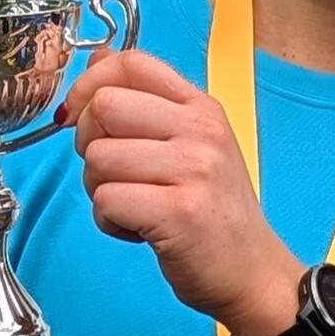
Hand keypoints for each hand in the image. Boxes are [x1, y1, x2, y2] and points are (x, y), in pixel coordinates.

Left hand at [65, 49, 299, 333]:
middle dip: (89, 143)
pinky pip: (105, 201)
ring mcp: (194, 170)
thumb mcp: (194, 146)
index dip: (90, 84)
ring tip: (135, 206)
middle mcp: (202, 132)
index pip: (132, 64)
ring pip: (98, 158)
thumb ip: (147, 103)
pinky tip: (138, 229)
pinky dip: (109, 222)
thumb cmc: (216, 214)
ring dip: (100, 189)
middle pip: (104, 107)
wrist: (253, 273)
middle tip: (116, 173)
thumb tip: (97, 62)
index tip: (81, 115)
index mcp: (203, 110)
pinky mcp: (178, 212)